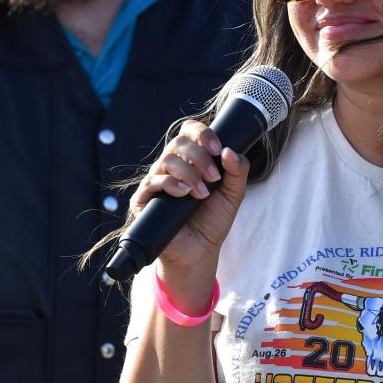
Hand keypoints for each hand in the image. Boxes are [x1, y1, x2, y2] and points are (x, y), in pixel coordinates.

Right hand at [129, 119, 249, 272]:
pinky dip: (171, 184)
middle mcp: (171, 166)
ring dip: (189, 173)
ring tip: (202, 194)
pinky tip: (184, 194)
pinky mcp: (144, 199)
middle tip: (214, 178)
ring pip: (166, 160)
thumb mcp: (234, 195)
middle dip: (200, 157)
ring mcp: (156, 181)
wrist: (199, 251)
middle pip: (179, 142)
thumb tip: (230, 151)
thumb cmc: (213, 220)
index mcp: (191, 159)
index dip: (202, 133)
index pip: (190, 131)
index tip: (218, 148)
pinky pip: (152, 181)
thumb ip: (238, 171)